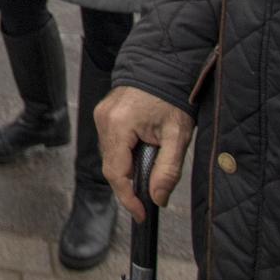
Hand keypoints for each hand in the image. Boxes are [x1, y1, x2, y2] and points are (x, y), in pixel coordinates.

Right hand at [96, 85, 195, 222]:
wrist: (165, 66)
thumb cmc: (173, 97)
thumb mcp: (178, 136)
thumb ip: (167, 170)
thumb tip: (157, 198)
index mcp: (119, 124)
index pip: (116, 173)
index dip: (128, 198)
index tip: (141, 214)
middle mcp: (104, 119)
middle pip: (111, 166)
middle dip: (129, 184)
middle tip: (148, 196)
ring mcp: (101, 114)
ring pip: (110, 156)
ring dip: (126, 169)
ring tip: (149, 168)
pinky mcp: (104, 113)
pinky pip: (110, 143)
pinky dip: (124, 154)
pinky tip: (140, 154)